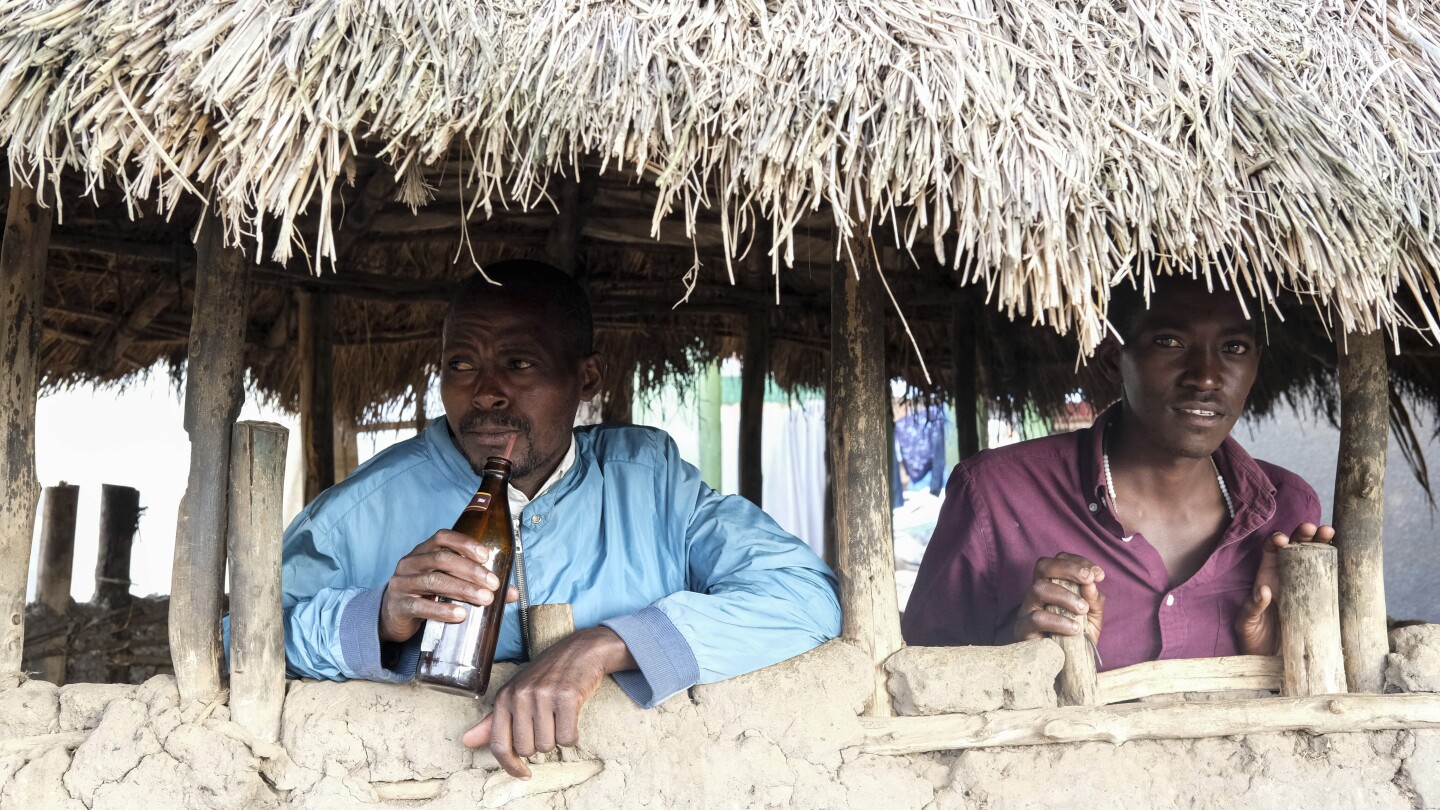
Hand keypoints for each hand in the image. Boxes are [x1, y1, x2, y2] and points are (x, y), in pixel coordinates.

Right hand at [378, 529, 518, 643]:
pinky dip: (442, 610)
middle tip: (493, 584)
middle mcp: (411, 563)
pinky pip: (420, 606)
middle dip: (471, 571)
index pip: (442, 538)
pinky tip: (459, 615)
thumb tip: (512, 593)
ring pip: (434, 581)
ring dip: (463, 589)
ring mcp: (402, 583)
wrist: (392, 617)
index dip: (464, 543)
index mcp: (424, 551)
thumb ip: (477, 585)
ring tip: (484, 599)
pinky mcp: (399, 606)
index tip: (486, 555)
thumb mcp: (448, 585)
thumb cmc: (425, 595)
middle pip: (442, 560)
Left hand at [461, 626, 636, 778]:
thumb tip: (466, 742)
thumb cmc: (547, 675)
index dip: (510, 765)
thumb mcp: (516, 693)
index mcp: (504, 697)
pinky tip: (572, 717)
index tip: (524, 774)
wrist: (581, 650)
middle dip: (540, 743)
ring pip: (547, 745)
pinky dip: (572, 735)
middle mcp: (520, 695)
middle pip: (527, 749)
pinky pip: (567, 738)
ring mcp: (543, 695)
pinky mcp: (567, 697)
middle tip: (548, 722)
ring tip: (560, 716)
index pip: (499, 744)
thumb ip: (492, 721)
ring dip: (557, 738)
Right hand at [1012, 552, 1105, 641]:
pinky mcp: (1022, 629)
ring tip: (1082, 609)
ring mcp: (1027, 609)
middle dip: (1068, 568)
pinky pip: (1037, 618)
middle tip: (1089, 579)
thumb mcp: (1092, 619)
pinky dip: (1059, 621)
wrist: (1064, 669)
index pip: (1059, 561)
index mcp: (1052, 585)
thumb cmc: (1075, 640)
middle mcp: (1037, 593)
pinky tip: (1074, 629)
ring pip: (1038, 588)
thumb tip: (1092, 583)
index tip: (1098, 574)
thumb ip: (1094, 601)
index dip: (1078, 562)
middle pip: (1043, 565)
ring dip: (1065, 595)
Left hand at [1234, 522, 1334, 654]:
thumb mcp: (1246, 623)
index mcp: (1267, 577)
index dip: (1276, 540)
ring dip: (1321, 543)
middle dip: (1303, 535)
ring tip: (1329, 533)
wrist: (1272, 660)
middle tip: (1313, 527)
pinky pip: (1330, 581)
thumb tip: (1263, 590)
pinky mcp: (1320, 601)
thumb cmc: (1253, 638)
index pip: (1271, 551)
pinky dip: (1336, 568)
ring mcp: (1305, 587)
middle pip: (1296, 548)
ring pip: (1315, 559)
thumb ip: (1252, 607)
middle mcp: (1286, 578)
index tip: (1281, 539)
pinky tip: (1342, 558)